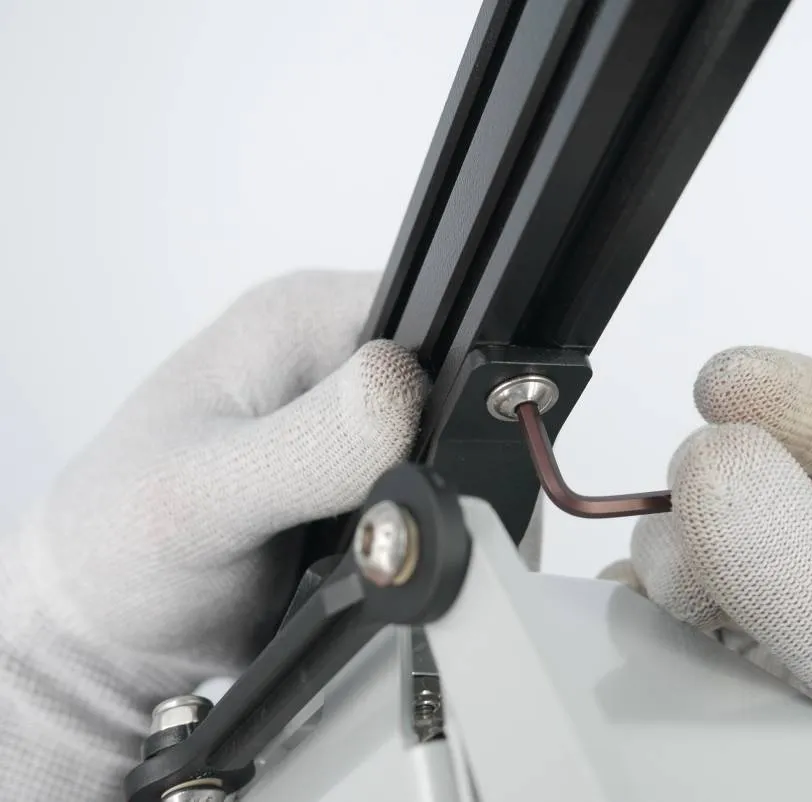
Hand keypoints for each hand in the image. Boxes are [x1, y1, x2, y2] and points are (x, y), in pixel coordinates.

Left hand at [0, 271, 428, 799]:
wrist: (114, 629)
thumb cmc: (118, 544)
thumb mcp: (203, 492)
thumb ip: (306, 444)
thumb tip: (404, 395)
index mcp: (300, 318)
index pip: (436, 316)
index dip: (452, 384)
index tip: (411, 457)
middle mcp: (335, 361)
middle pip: (457, 388)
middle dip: (439, 459)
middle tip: (363, 513)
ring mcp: (355, 424)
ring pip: (455, 451)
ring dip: (427, 503)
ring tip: (348, 540)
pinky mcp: (367, 480)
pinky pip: (433, 498)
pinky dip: (416, 534)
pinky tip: (361, 556)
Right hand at [604, 347, 811, 800]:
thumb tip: (717, 465)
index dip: (800, 401)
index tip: (720, 384)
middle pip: (780, 494)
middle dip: (730, 514)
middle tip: (705, 573)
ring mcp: (808, 648)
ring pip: (715, 557)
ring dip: (685, 578)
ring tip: (700, 648)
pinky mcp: (747, 697)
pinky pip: (677, 629)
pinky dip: (651, 634)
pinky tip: (658, 667)